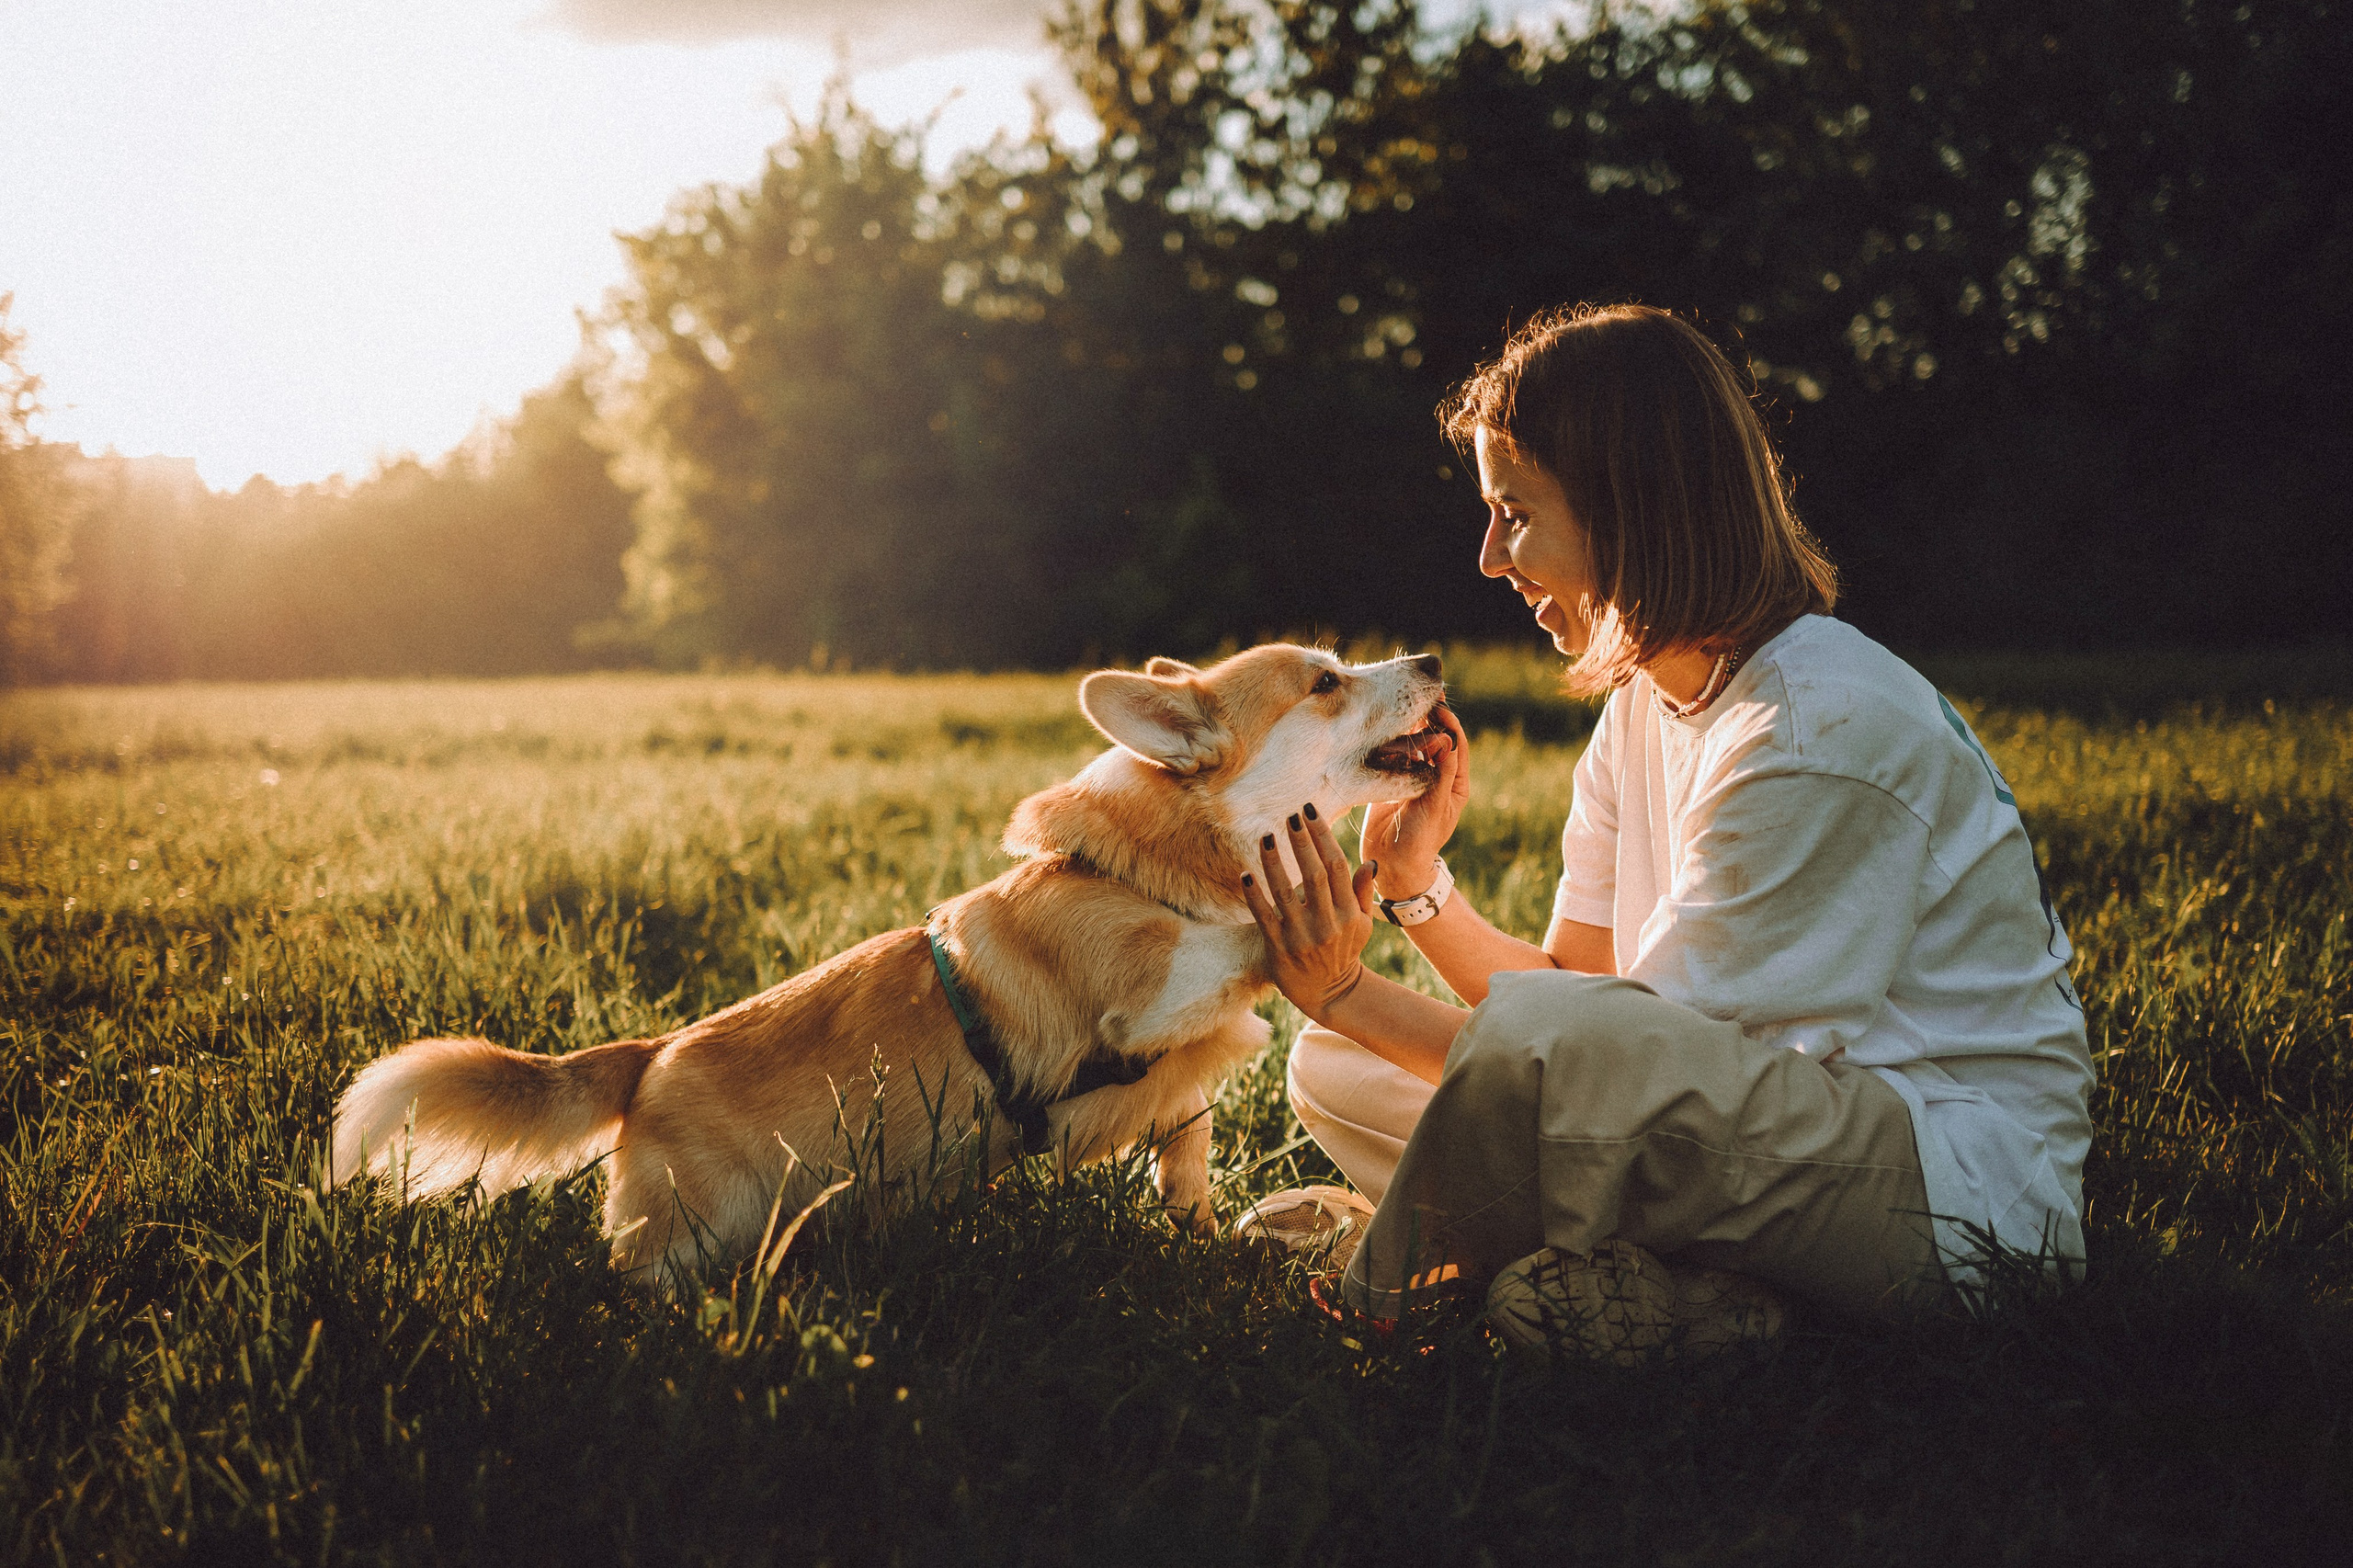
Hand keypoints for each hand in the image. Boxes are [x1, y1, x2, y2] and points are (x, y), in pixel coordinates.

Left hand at [1239, 803, 1380, 1028]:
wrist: (1330, 993)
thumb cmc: (1345, 951)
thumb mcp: (1362, 924)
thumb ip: (1363, 892)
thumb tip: (1369, 862)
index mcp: (1349, 912)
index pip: (1336, 865)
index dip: (1322, 836)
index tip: (1309, 812)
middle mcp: (1327, 923)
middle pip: (1313, 874)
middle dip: (1301, 842)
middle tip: (1290, 815)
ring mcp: (1301, 936)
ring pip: (1285, 892)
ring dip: (1273, 862)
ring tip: (1265, 837)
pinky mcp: (1278, 949)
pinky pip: (1263, 917)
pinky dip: (1254, 895)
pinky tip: (1245, 874)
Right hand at [1362, 702, 1468, 901]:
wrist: (1392, 864)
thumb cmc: (1421, 841)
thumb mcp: (1435, 807)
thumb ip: (1441, 774)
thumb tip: (1448, 741)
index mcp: (1455, 782)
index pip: (1457, 744)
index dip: (1450, 723)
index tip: (1439, 707)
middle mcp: (1435, 776)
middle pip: (1434, 739)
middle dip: (1428, 719)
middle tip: (1419, 700)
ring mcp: (1412, 777)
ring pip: (1412, 744)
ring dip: (1408, 730)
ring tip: (1400, 716)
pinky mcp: (1390, 780)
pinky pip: (1392, 756)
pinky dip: (1390, 743)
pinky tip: (1385, 732)